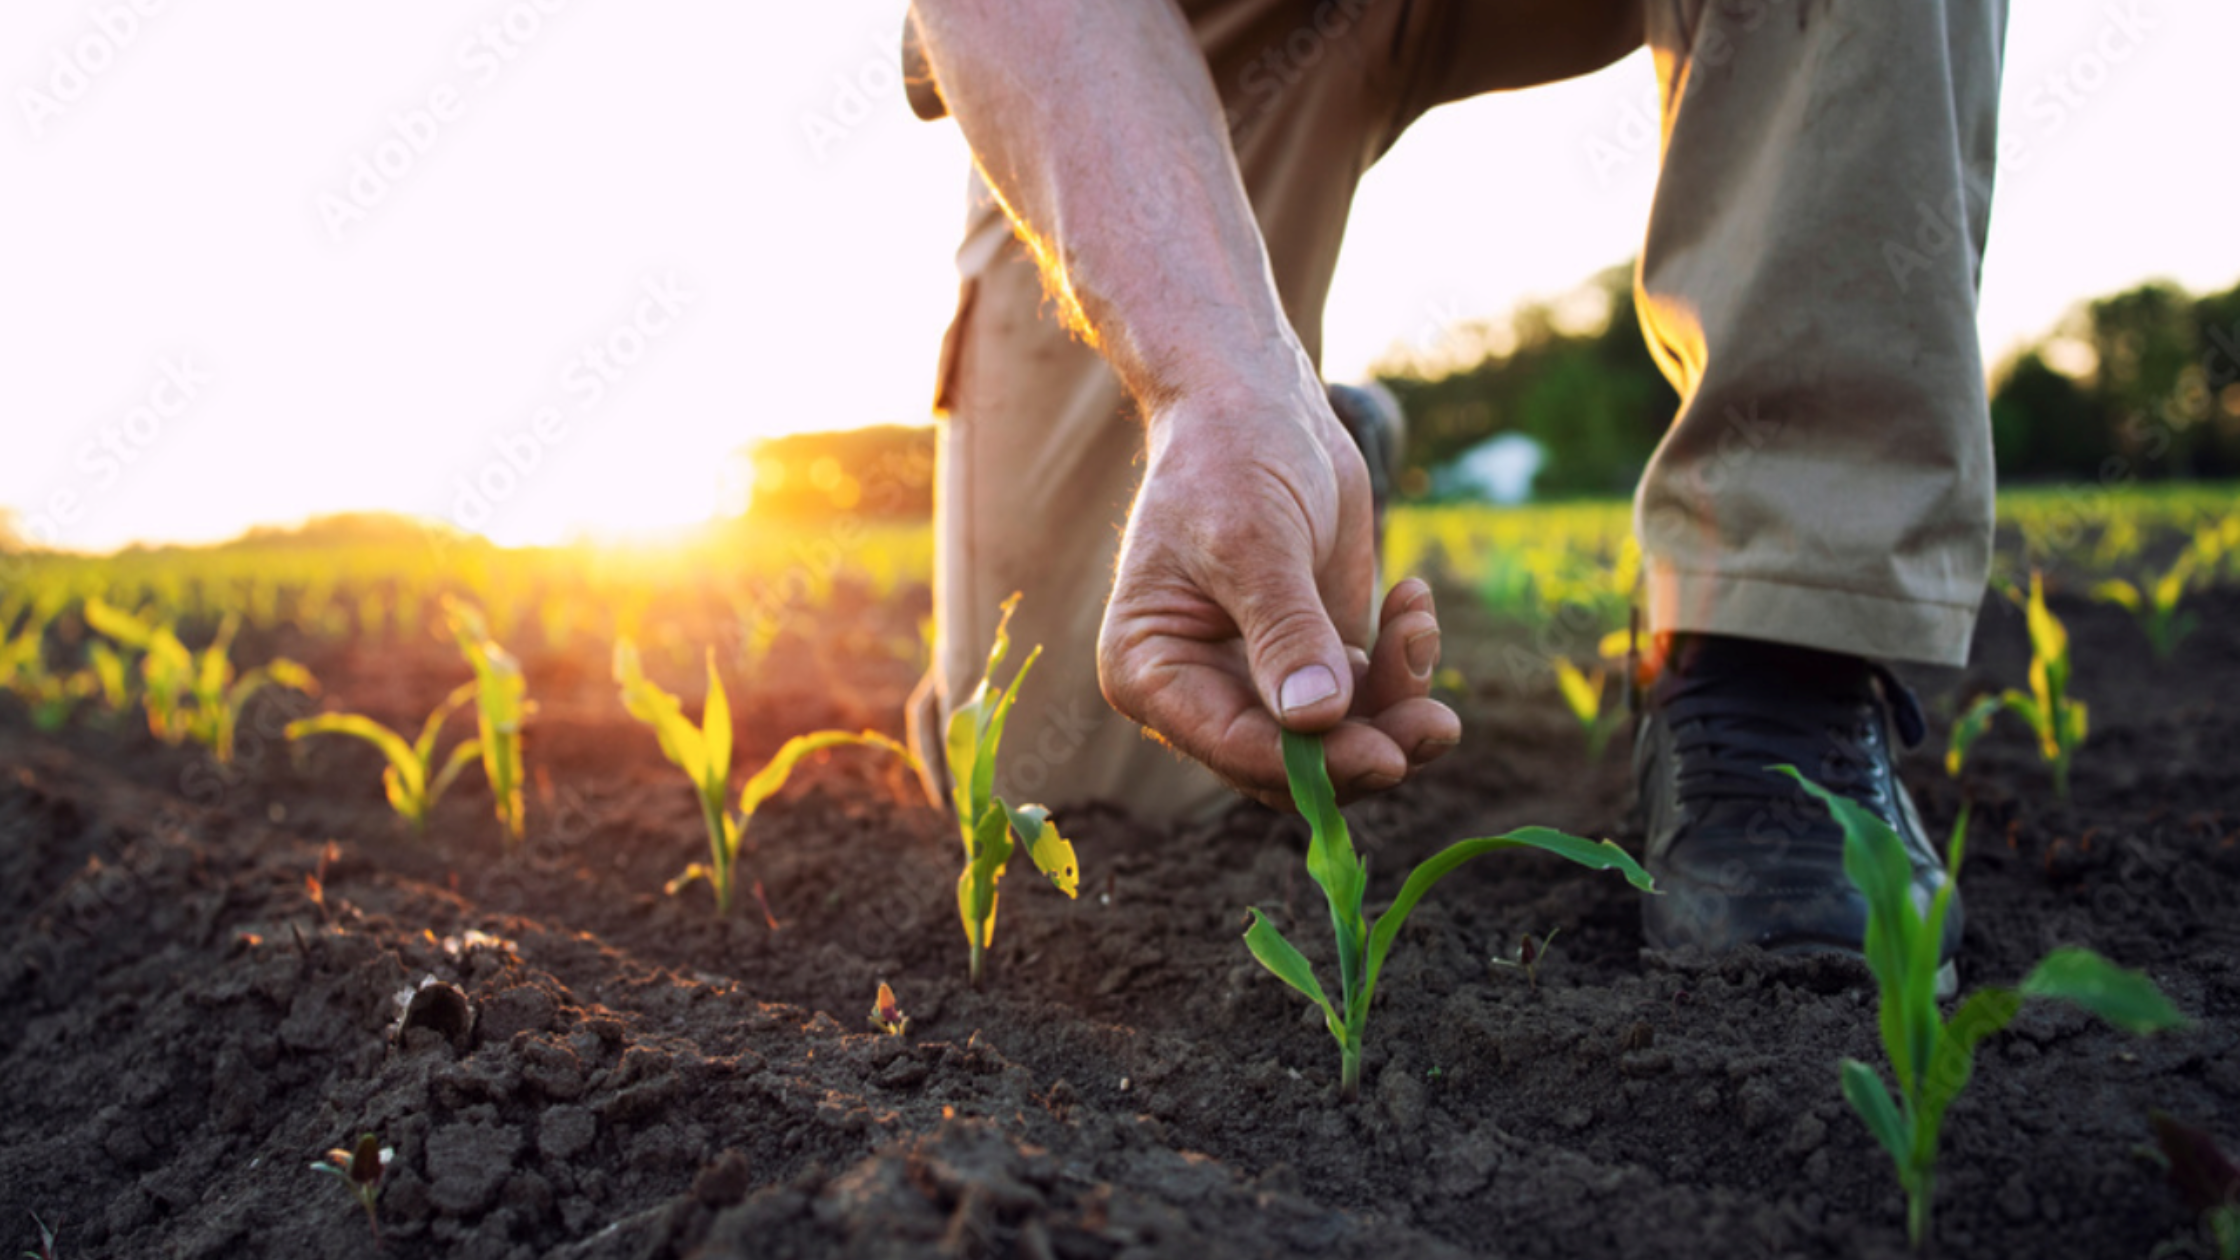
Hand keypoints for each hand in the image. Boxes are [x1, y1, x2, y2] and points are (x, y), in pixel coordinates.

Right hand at [1097, 380, 1460, 809]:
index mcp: (1152, 671)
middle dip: (1367, 746)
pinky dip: (1403, 662)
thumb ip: (1286, 631)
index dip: (1310, 765)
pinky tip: (1413, 600)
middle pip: (1291, 763)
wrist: (1255, 401)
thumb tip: (1316, 720)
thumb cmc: (1230, 459)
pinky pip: (1369, 696)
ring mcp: (1260, 678)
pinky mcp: (1313, 657)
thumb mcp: (1253, 542)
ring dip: (1396, 703)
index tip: (1386, 757)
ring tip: (1420, 627)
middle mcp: (1200, 690)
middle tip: (1438, 725)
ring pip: (1338, 740)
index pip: (1232, 746)